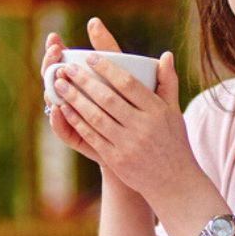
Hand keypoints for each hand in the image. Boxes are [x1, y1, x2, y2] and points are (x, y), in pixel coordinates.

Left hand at [49, 19, 198, 199]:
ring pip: (96, 117)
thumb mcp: (174, 111)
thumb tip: (166, 54)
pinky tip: (64, 109)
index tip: (90, 57)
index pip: (128, 84)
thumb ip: (168, 82)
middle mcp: (142, 126)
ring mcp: (128, 144)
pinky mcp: (116, 159)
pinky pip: (92, 136)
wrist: (173, 181)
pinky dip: (76, 121)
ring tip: (60, 85)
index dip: (107, 68)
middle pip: (108, 98)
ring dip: (75, 99)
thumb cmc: (173, 141)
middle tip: (67, 68)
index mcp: (157, 111)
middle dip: (84, 81)